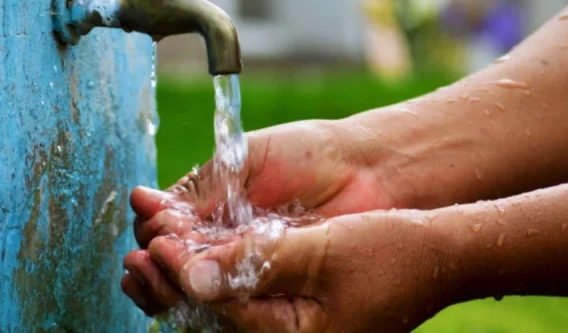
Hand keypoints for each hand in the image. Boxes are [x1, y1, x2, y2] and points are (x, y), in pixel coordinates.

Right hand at [123, 120, 401, 315]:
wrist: (367, 172)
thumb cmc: (307, 156)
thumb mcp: (242, 161)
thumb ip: (198, 189)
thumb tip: (142, 203)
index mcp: (214, 211)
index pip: (167, 232)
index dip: (153, 233)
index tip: (150, 224)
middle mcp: (226, 243)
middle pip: (174, 266)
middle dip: (152, 266)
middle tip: (142, 260)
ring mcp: (248, 269)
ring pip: (197, 289)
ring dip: (168, 285)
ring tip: (153, 272)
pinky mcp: (273, 291)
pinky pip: (232, 301)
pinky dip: (207, 297)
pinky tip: (190, 287)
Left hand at [146, 209, 458, 332]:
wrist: (434, 255)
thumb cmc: (388, 253)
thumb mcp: (320, 252)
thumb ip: (256, 262)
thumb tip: (192, 273)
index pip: (218, 309)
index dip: (180, 274)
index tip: (154, 242)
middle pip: (208, 319)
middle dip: (168, 287)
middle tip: (132, 257)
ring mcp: (286, 329)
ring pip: (218, 311)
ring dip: (180, 283)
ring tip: (144, 255)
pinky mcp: (289, 313)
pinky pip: (237, 302)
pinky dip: (209, 279)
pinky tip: (188, 256)